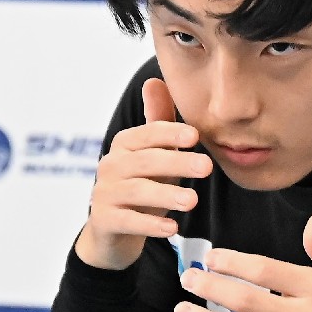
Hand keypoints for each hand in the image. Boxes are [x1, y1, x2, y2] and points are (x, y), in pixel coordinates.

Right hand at [75, 78, 212, 269]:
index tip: (196, 136)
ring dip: (166, 195)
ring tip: (192, 200)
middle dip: (177, 162)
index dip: (170, 133)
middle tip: (207, 167)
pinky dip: (150, 224)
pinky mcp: (104, 221)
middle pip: (145, 161)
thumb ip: (159, 123)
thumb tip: (155, 80)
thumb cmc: (141, 184)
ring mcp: (104, 194)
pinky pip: (128, 221)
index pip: (147, 133)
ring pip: (137, 191)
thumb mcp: (154, 155)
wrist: (113, 231)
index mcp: (125, 144)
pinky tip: (172, 228)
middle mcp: (110, 165)